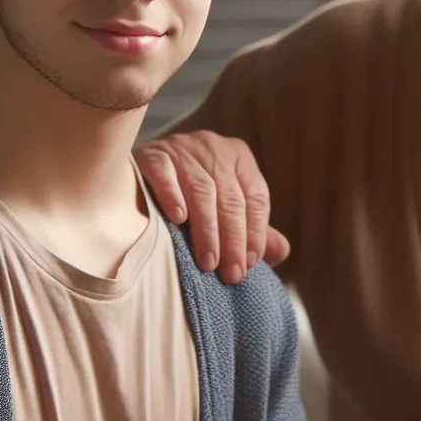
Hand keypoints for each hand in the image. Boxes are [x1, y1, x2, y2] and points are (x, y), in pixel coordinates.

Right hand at [134, 130, 289, 283]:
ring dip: (207, 230)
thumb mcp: (225, 207)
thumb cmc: (190, 195)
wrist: (137, 170)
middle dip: (233, 240)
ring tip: (208, 262)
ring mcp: (182, 148)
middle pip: (231, 199)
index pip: (256, 197)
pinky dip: (172, 196)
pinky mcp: (152, 153)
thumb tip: (282, 252)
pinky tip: (178, 220)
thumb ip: (253, 229)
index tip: (250, 263)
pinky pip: (165, 174)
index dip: (255, 233)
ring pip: (202, 191)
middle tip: (231, 273)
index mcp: (238, 157)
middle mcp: (213, 148)